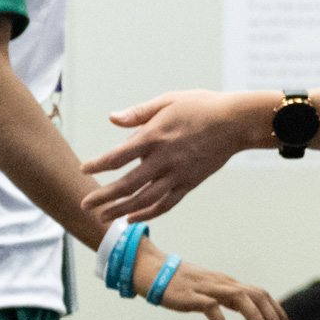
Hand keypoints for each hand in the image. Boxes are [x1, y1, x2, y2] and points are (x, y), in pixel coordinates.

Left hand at [89, 90, 265, 220]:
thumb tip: (112, 118)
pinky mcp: (189, 184)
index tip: (83, 169)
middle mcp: (164, 160)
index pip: (117, 156)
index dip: (97, 165)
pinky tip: (131, 218)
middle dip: (103, 197)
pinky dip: (147, 214)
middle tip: (84, 205)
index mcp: (154, 137)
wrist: (236, 122)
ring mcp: (177, 175)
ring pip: (144, 200)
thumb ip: (138, 112)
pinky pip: (165, 204)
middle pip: (127, 185)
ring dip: (121, 210)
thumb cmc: (201, 107)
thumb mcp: (168, 101)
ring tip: (102, 217)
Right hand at [153, 257, 286, 319]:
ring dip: (255, 316)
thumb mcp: (210, 289)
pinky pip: (211, 308)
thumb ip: (228, 299)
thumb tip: (246, 310)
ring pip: (241, 298)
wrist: (153, 272)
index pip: (260, 294)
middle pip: (257, 295)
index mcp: (229, 284)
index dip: (276, 311)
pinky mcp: (192, 296)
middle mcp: (223, 283)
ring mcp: (208, 288)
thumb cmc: (180, 284)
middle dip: (273, 316)